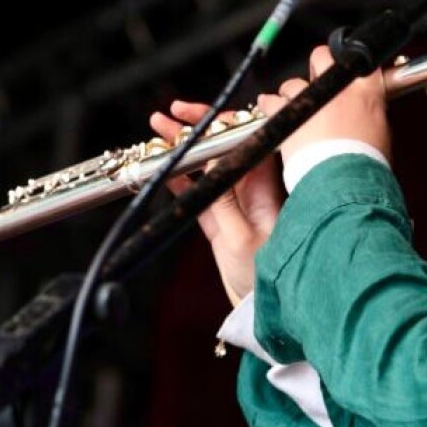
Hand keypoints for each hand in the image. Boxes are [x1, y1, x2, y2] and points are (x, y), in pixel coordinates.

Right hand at [148, 99, 283, 307]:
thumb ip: (222, 199)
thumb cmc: (266, 281)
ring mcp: (236, 204)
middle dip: (200, 127)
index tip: (200, 112)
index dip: (223, 121)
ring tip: (159, 129)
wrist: (264, 313)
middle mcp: (254, 190)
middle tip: (172, 112)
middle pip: (225, 146)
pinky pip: (198, 190)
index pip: (247, 140)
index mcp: (267, 188)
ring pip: (208, 165)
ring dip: (185, 147)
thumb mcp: (238, 239)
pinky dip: (181, 177)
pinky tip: (163, 164)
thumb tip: (211, 159)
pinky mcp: (220, 221)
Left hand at [255, 45, 391, 169]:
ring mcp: (310, 100)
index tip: (346, 66)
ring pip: (293, 83)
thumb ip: (370, 117)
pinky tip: (268, 105)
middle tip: (317, 75)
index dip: (350, 62)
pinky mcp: (289, 115)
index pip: (361, 62)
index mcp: (366, 91)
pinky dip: (269, 104)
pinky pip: (271, 102)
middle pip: (322, 57)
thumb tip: (365, 116)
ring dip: (292, 92)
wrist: (345, 179)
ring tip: (292, 101)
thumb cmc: (365, 164)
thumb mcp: (381, 134)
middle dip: (318, 63)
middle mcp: (337, 89)